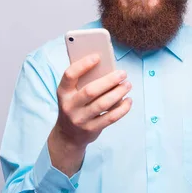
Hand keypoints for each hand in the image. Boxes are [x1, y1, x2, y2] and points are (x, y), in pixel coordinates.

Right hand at [48, 54, 131, 175]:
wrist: (68, 135)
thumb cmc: (75, 106)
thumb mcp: (71, 94)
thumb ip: (83, 82)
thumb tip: (107, 68)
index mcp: (63, 92)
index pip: (69, 75)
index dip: (83, 65)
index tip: (98, 57)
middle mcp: (69, 106)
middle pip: (90, 90)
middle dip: (109, 80)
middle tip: (123, 73)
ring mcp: (80, 119)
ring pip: (103, 104)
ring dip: (118, 93)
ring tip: (127, 85)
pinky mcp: (91, 129)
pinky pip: (110, 117)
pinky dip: (122, 108)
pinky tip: (128, 100)